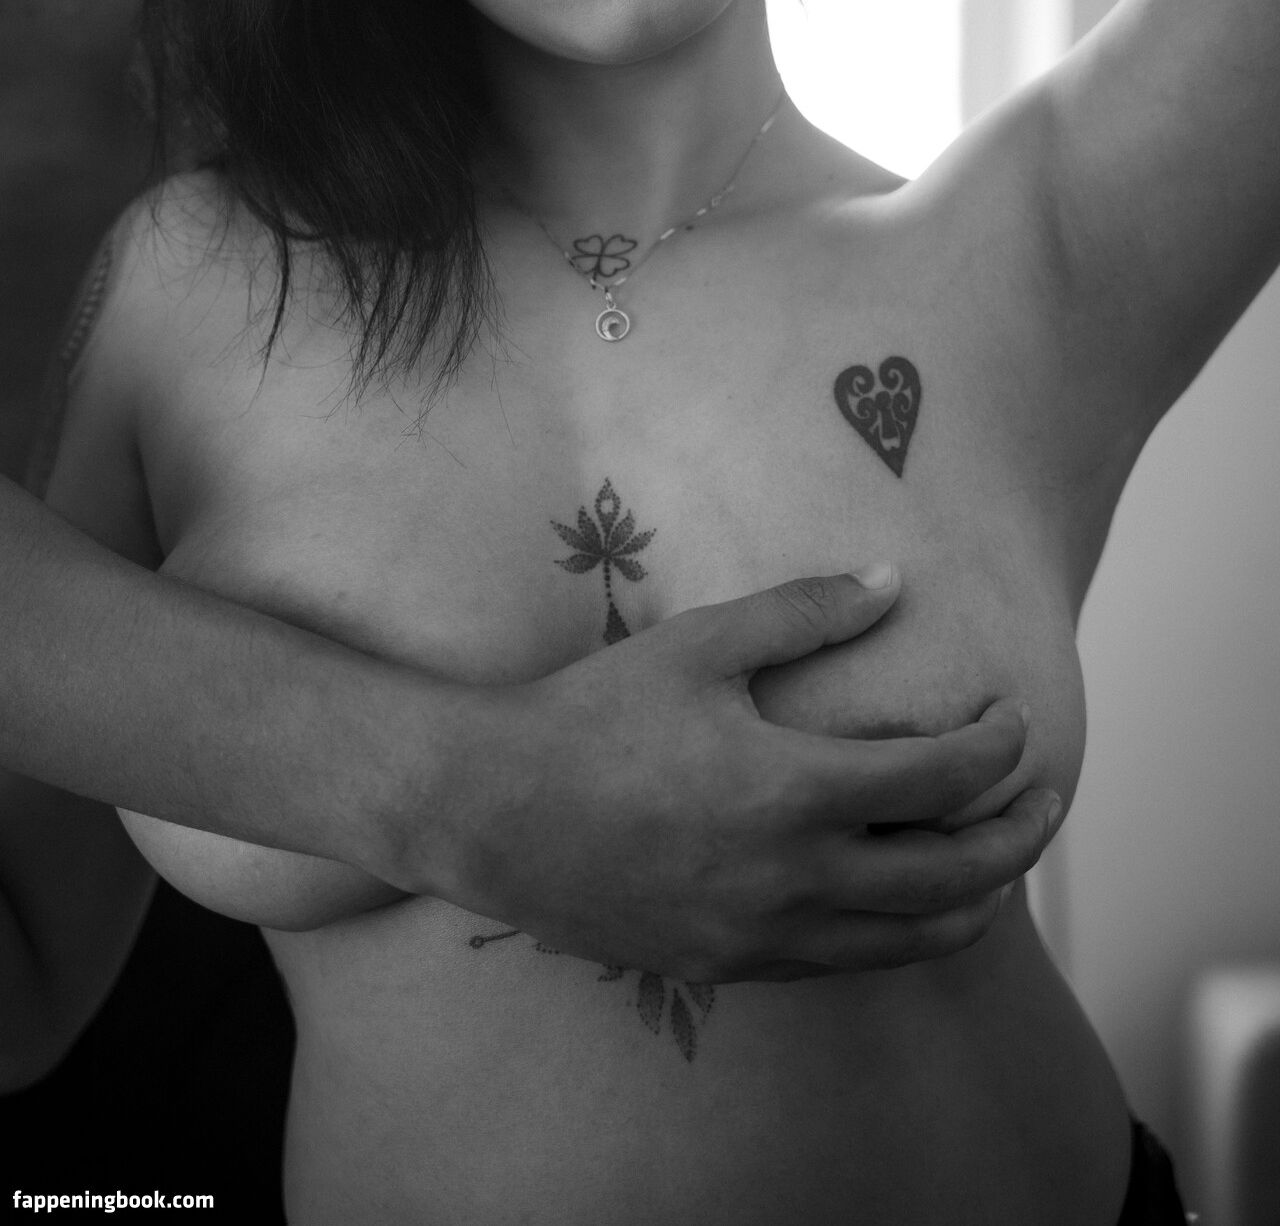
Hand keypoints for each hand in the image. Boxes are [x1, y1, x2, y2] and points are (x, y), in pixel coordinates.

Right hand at [425, 569, 1058, 981]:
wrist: (493, 811)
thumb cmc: (592, 717)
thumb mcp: (699, 644)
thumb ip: (803, 613)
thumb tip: (889, 582)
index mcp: (796, 792)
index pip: (942, 781)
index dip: (997, 751)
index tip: (1015, 720)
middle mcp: (794, 879)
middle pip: (952, 879)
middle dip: (1017, 839)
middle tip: (1047, 803)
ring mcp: (763, 935)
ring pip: (909, 942)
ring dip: (973, 903)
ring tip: (998, 870)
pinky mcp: (728, 966)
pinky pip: (843, 962)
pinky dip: (896, 934)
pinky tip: (899, 901)